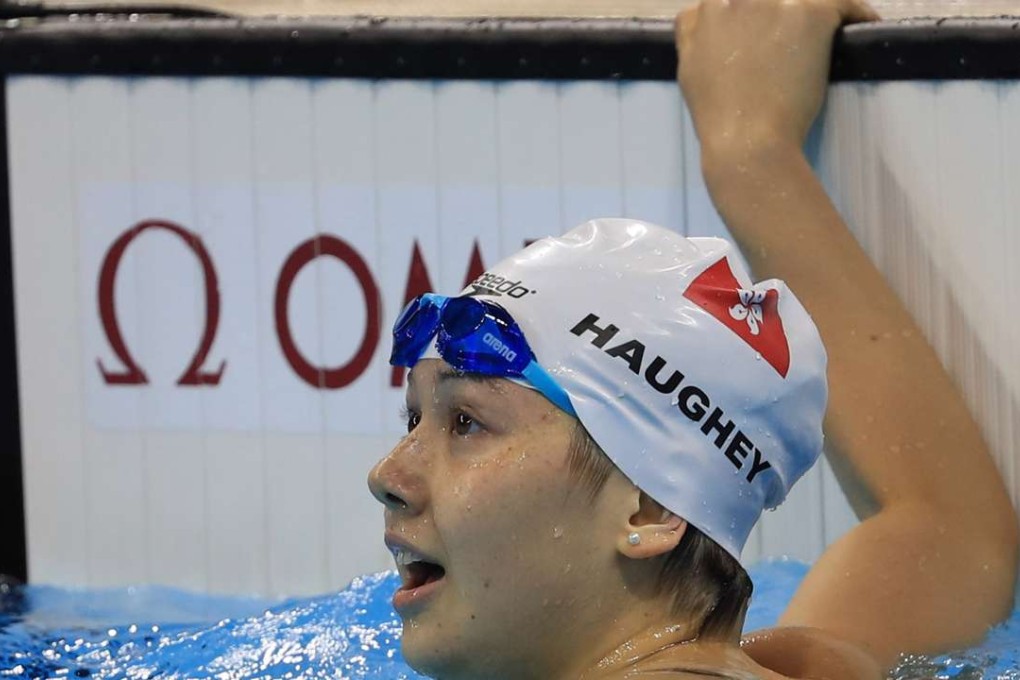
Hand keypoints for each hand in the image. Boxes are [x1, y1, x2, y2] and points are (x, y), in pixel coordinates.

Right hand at [675, 0, 878, 156]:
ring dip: (816, 13)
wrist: (745, 140)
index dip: (756, 12)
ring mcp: (777, 2)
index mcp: (710, 6)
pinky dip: (857, 13)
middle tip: (796, 34)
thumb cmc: (716, 114)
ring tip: (829, 31)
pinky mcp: (811, 14)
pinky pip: (844, 4)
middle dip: (784, 11)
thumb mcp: (686, 67)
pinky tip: (864, 24)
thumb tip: (699, 14)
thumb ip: (693, 34)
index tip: (769, 28)